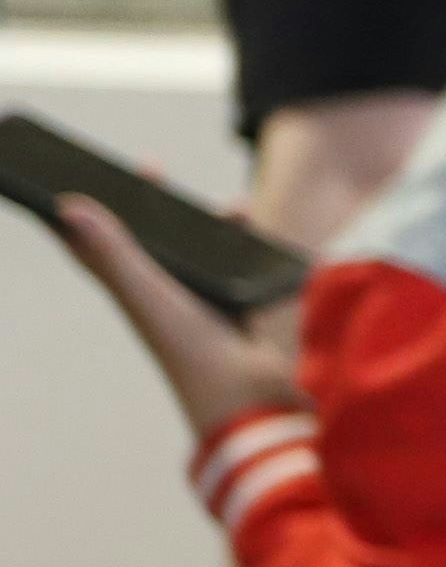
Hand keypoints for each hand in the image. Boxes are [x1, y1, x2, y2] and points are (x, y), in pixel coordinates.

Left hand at [57, 199, 301, 434]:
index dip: (79, 216)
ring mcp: (207, 301)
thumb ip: (113, 251)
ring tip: (229, 205)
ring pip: (201, 250)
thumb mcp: (147, 295)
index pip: (96, 246)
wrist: (251, 398)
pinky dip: (246, 241)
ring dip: (209, 222)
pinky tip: (258, 230)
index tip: (71, 180)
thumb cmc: (191, 354)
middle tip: (150, 169)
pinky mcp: (244, 307)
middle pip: (151, 240)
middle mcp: (167, 293)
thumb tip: (67, 205)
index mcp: (136, 290)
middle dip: (151, 204)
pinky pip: (242, 264)